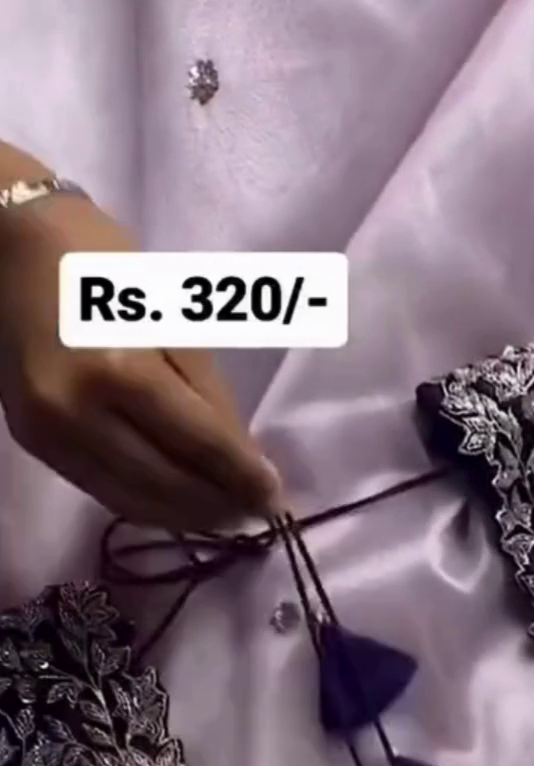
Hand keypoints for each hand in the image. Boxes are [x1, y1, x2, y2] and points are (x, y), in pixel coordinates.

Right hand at [0, 191, 281, 531]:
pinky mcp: (33, 443)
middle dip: (216, 504)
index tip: (275, 498)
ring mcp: (49, 434)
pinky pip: (100, 490)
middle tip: (254, 513)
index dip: (241, 476)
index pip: (196, 442)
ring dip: (184, 516)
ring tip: (223, 516)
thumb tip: (243, 458)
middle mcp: (77, 412)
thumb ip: (207, 392)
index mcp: (119, 368)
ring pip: (131, 499)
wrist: (9, 249)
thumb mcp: (170, 317)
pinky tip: (176, 504)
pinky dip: (145, 503)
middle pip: (164, 482)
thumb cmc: (101, 265)